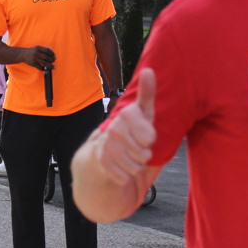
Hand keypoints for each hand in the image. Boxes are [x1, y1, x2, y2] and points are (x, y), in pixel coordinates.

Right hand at [21, 46, 54, 69]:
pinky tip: (45, 69)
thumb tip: (52, 55)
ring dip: (50, 65)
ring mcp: (35, 59)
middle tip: (54, 60)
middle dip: (52, 59)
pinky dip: (43, 68)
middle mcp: (37, 53)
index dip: (52, 53)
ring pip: (45, 63)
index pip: (47, 50)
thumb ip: (43, 50)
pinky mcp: (33, 63)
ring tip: (53, 67)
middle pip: (47, 57)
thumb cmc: (32, 51)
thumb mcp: (37, 48)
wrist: (23, 54)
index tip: (55, 56)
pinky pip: (40, 67)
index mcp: (38, 48)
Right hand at [95, 68, 156, 184]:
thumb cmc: (128, 141)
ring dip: (135, 167)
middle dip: (143, 155)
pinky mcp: (98, 162)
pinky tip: (120, 171)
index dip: (146, 134)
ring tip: (130, 162)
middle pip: (141, 148)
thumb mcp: (143, 119)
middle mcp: (111, 127)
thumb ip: (146, 97)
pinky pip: (123, 175)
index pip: (136, 120)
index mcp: (124, 115)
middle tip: (139, 153)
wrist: (97, 169)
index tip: (149, 139)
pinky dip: (125, 177)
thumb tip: (148, 70)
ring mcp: (102, 145)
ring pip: (133, 163)